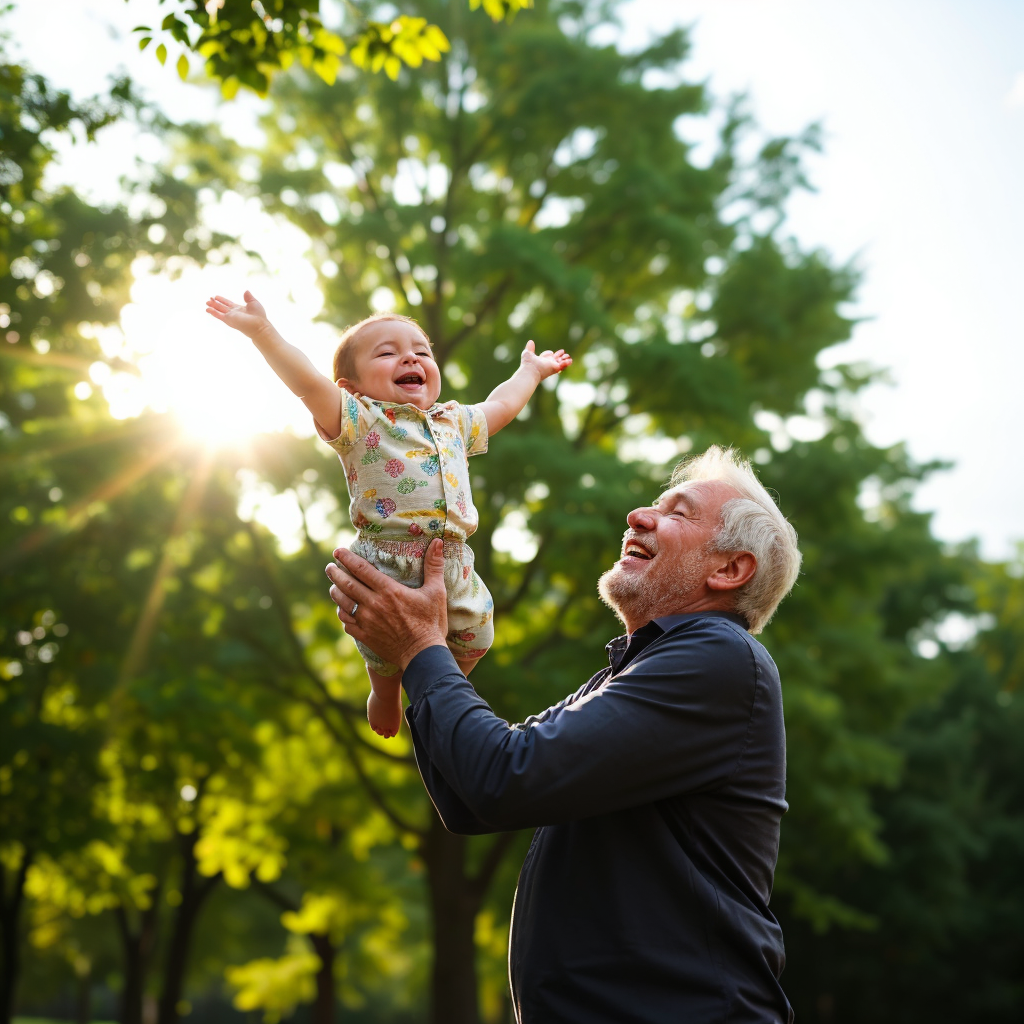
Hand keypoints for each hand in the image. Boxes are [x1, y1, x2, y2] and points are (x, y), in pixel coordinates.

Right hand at [205, 290, 270, 339]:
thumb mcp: (254, 303)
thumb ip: (249, 297)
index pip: (228, 303)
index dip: (222, 300)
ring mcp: (231, 317)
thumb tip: (246, 291)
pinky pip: (219, 315)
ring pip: (219, 311)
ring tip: (206, 303)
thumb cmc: (259, 316)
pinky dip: (213, 312)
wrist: (259, 325)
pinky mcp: (228, 320)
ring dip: (212, 307)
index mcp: (240, 309)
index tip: (216, 296)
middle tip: (209, 299)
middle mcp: (234, 313)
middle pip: (222, 307)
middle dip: (215, 303)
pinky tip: (207, 309)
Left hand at [326, 539, 448, 672]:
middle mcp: (373, 604)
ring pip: (343, 603)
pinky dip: (342, 614)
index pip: (361, 569)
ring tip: (333, 586)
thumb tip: (438, 541)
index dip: (347, 558)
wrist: (423, 655)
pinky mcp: (365, 636)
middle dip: (335, 573)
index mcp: (388, 590)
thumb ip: (434, 566)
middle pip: (347, 584)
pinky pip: (346, 623)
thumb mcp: (436, 592)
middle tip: (329, 566)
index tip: (337, 551)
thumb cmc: (431, 622)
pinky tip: (343, 611)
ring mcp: (367, 621)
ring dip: (336, 592)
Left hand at [520, 340, 571, 380]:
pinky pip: (562, 365)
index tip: (551, 352)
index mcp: (541, 361)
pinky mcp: (555, 368)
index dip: (548, 354)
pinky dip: (566, 363)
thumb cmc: (528, 363)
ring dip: (564, 359)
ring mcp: (551, 366)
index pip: (546, 357)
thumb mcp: (527, 353)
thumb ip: (530, 348)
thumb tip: (530, 341)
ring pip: (560, 363)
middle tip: (563, 352)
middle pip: (554, 359)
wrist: (530, 370)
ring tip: (568, 356)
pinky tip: (570, 361)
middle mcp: (547, 364)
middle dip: (559, 356)